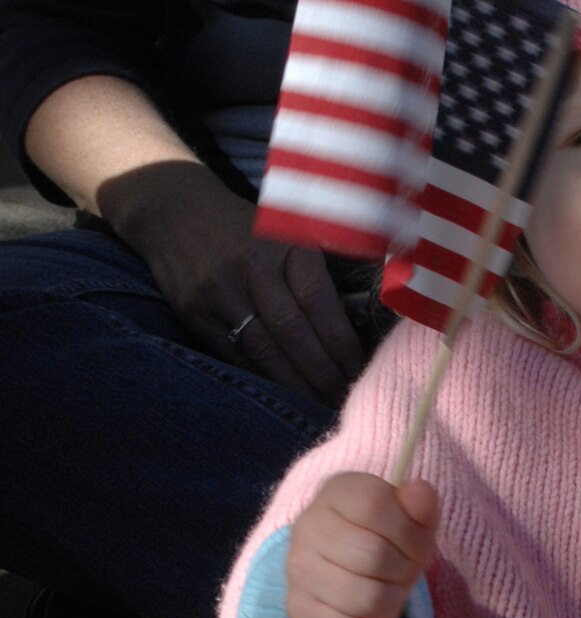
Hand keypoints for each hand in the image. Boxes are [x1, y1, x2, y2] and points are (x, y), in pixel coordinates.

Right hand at [113, 165, 365, 404]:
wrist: (176, 211)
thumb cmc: (248, 231)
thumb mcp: (289, 231)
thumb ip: (324, 268)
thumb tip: (369, 314)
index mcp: (286, 246)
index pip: (320, 303)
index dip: (343, 344)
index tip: (362, 372)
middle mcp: (253, 268)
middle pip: (293, 333)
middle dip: (323, 373)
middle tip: (345, 400)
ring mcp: (221, 292)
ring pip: (264, 350)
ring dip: (296, 385)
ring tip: (321, 405)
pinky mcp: (196, 313)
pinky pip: (236, 356)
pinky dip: (264, 379)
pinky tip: (285, 395)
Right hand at [287, 473, 440, 617]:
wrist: (340, 595)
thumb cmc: (383, 550)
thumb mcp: (409, 526)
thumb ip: (419, 508)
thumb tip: (421, 490)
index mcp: (337, 494)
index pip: (374, 504)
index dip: (408, 531)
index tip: (415, 544)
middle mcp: (309, 527)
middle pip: (373, 554)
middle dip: (401, 571)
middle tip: (398, 573)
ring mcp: (299, 571)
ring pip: (366, 597)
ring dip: (388, 603)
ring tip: (382, 594)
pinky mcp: (299, 613)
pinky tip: (364, 617)